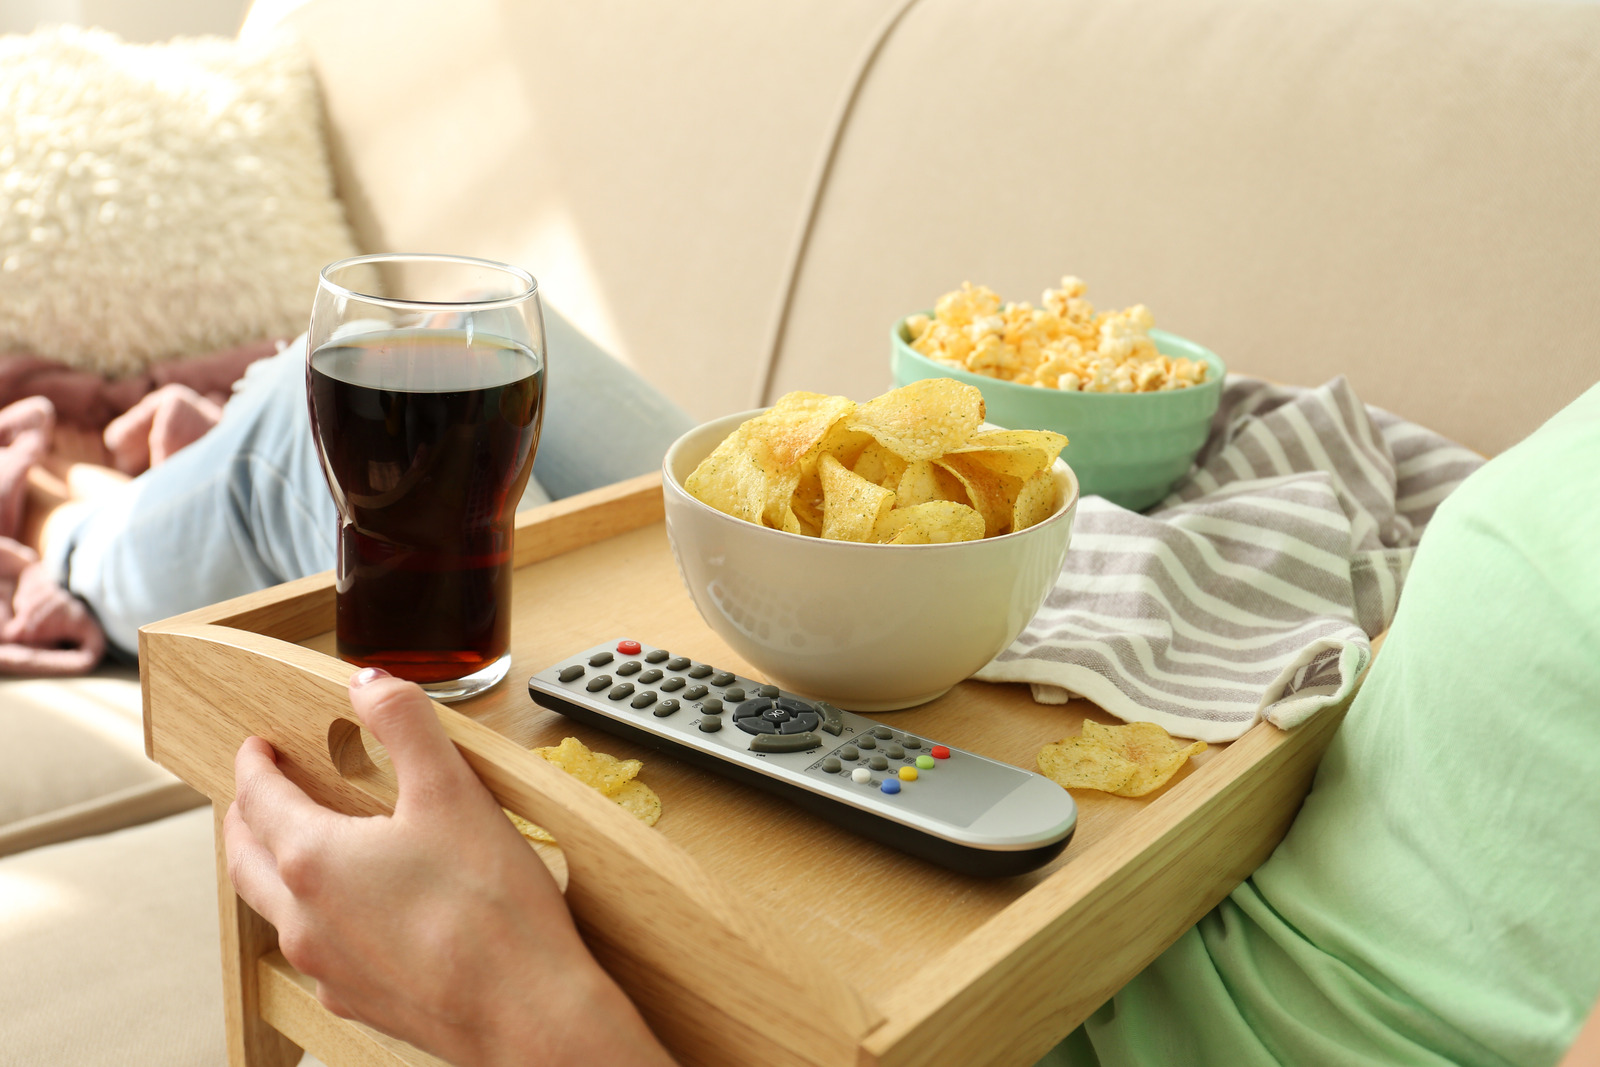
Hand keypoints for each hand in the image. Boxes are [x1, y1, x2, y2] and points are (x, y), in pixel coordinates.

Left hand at [224, 669, 674, 1066]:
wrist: (524, 1010)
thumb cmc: (491, 910)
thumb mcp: (453, 791)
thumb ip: (406, 725)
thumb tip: (370, 683)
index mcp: (316, 861)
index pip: (260, 800)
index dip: (254, 765)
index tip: (257, 748)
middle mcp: (305, 919)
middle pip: (246, 860)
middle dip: (245, 819)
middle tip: (254, 795)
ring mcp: (327, 967)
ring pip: (274, 910)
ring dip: (272, 869)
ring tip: (294, 848)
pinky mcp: (358, 1000)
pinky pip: (313, 951)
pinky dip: (312, 917)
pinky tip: (350, 913)